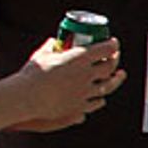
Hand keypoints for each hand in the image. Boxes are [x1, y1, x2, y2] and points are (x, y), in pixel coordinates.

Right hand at [7, 35, 123, 132]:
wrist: (27, 97)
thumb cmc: (32, 74)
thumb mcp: (41, 56)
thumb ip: (50, 48)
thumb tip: (53, 41)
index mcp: (79, 58)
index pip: (105, 49)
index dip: (112, 45)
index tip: (113, 43)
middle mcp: (86, 74)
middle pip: (110, 67)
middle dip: (115, 61)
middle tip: (115, 58)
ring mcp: (85, 91)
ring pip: (108, 86)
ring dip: (115, 80)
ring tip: (120, 76)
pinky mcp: (80, 105)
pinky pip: (97, 102)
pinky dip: (100, 97)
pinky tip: (102, 96)